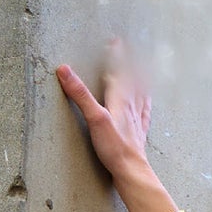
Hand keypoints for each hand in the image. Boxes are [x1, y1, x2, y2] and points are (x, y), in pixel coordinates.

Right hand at [56, 41, 152, 183]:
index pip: (119, 71)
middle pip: (132, 79)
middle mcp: (132, 106)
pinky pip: (145, 111)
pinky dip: (146, 101)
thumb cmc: (114, 147)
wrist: (132, 171)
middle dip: (129, 63)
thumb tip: (64, 70)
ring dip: (140, 78)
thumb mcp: (94, 118)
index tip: (116, 41)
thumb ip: (80, 94)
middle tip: (128, 48)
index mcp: (121, 99)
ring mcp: (137, 119)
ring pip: (141, 93)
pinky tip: (147, 100)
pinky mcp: (139, 132)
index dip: (117, 55)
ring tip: (143, 68)